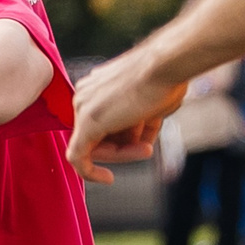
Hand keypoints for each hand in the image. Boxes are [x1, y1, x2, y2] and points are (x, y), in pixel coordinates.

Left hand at [68, 48, 188, 181]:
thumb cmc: (166, 79)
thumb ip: (139, 123)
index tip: (144, 142)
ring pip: (94, 146)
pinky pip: (78, 157)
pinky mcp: (85, 123)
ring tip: (146, 149)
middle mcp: (85, 94)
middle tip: (146, 149)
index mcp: (98, 87)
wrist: (166, 65)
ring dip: (121, 154)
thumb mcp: (152, 106)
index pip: (106, 122)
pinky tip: (107, 179)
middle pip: (98, 134)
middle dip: (123, 147)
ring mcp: (82, 107)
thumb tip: (139, 142)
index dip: (126, 137)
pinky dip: (90, 172)